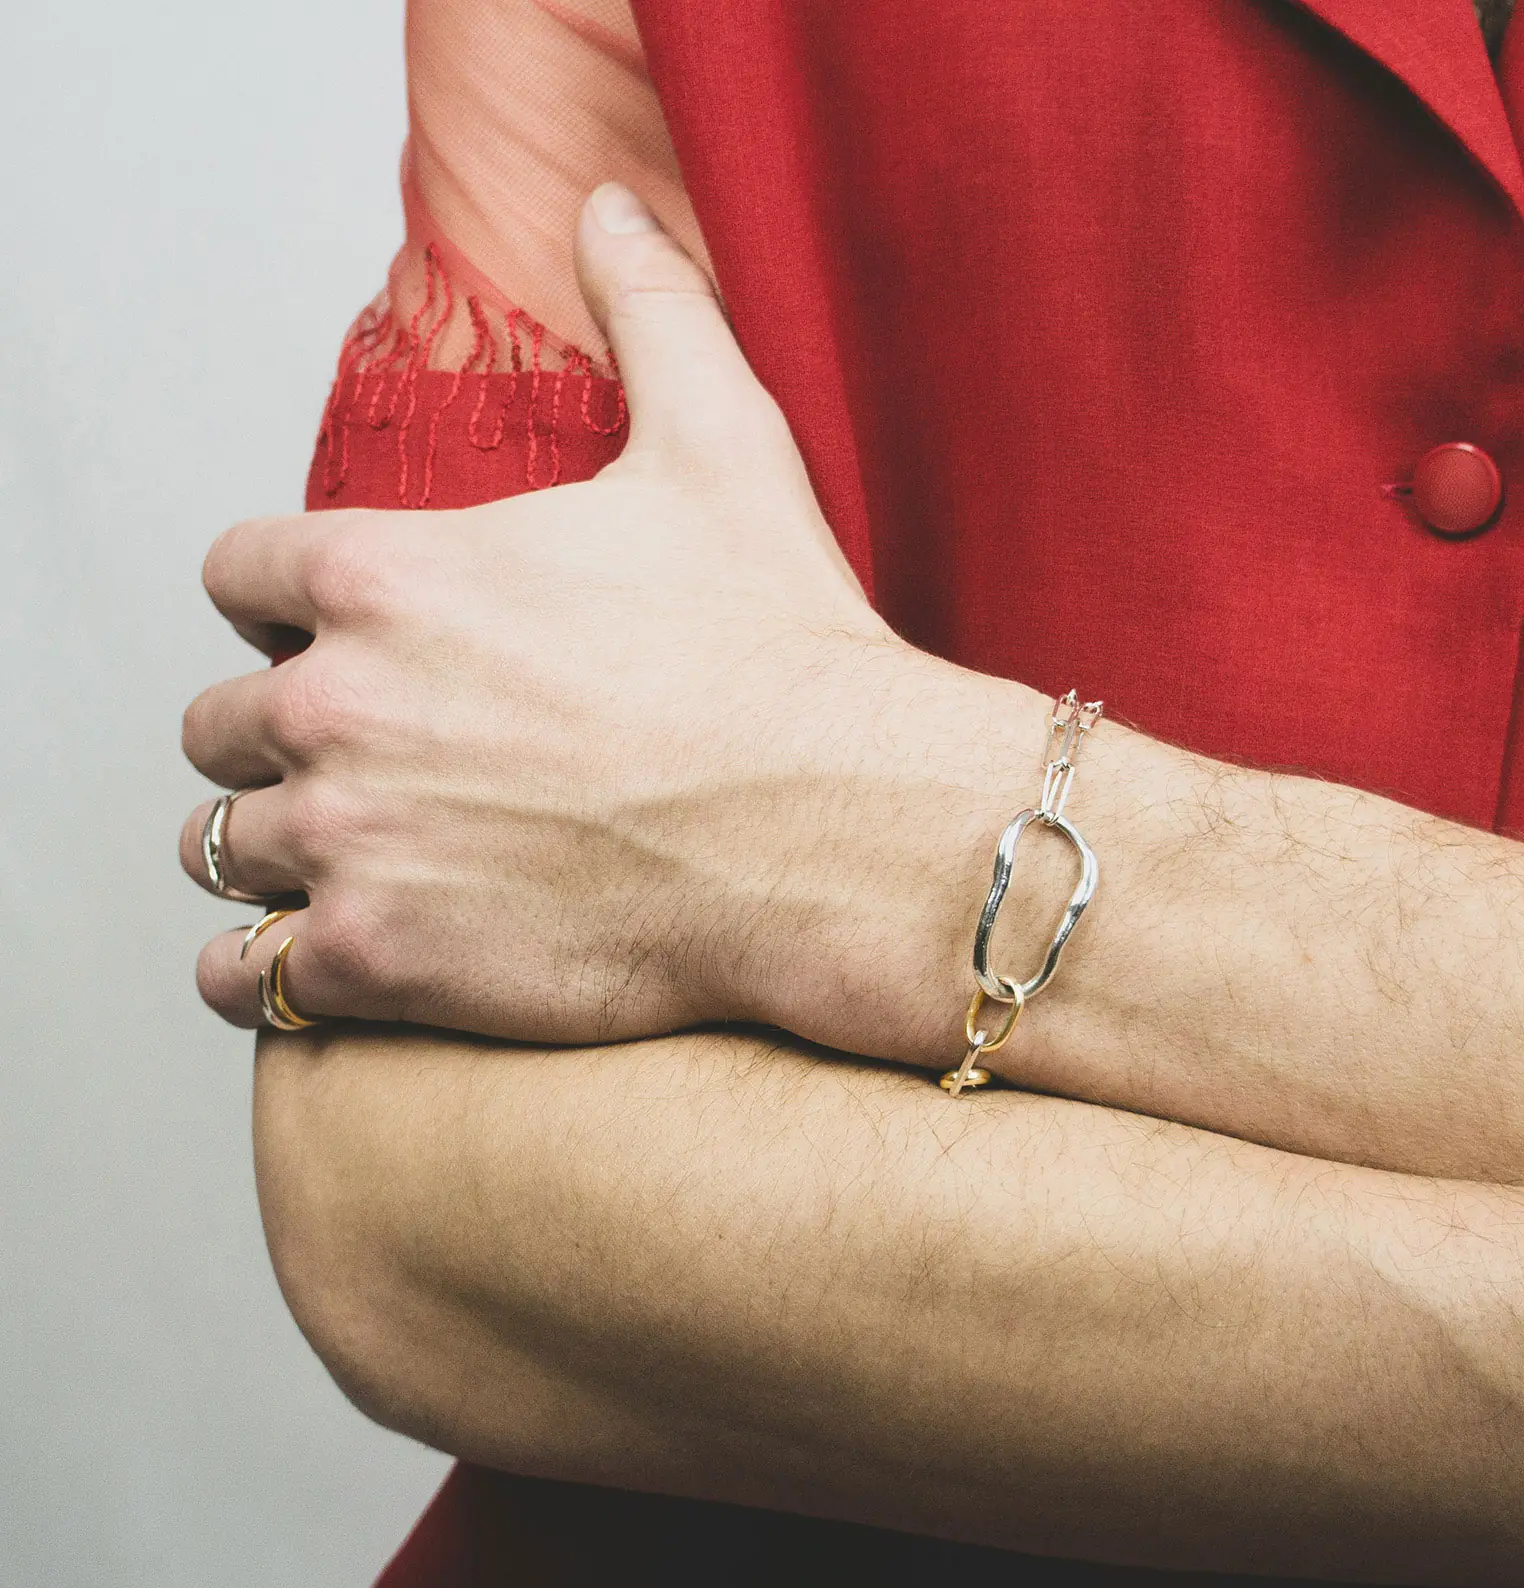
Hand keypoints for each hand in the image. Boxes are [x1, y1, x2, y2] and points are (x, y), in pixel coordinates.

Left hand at [181, 184, 1040, 1045]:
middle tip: (368, 762)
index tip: (339, 642)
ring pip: (225, 846)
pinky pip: (251, 978)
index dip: (286, 608)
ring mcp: (354, 839)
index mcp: (387, 575)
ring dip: (277, 847)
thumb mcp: (722, 447)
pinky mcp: (387, 958)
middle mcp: (340, 703)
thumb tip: (613, 208)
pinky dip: (271, 973)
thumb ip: (649, 314)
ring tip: (353, 858)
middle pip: (221, 721)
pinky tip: (324, 959)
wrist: (838, 829)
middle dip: (281, 736)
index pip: (240, 577)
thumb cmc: (782, 655)